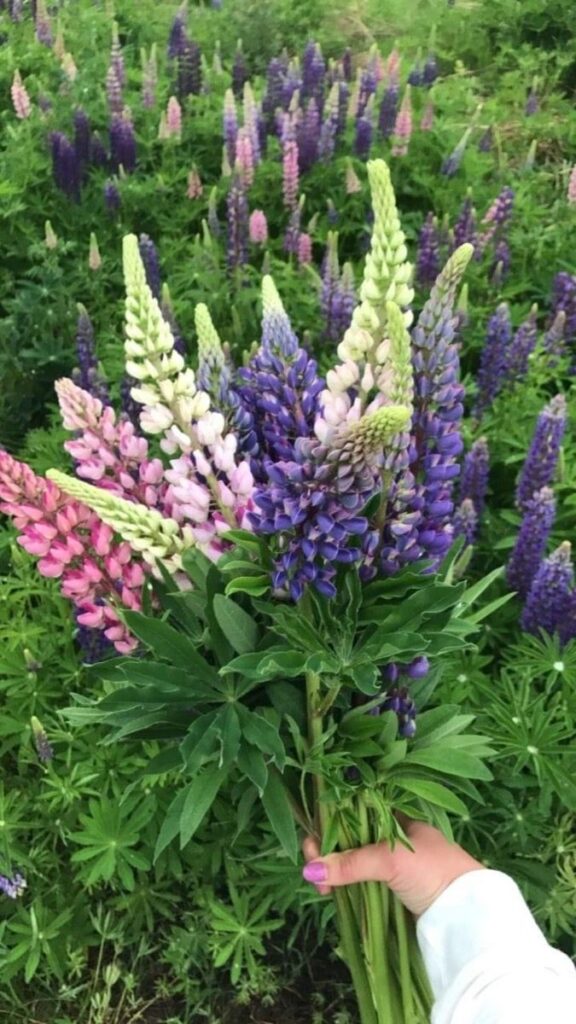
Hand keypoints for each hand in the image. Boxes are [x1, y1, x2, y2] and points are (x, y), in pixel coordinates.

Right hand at [302, 818, 484, 916]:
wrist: (467, 914)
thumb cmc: (434, 871)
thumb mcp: (392, 860)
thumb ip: (352, 863)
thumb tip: (310, 869)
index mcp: (398, 820)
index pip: (356, 813)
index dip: (332, 824)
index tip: (313, 841)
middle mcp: (394, 839)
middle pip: (351, 840)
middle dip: (328, 852)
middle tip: (312, 870)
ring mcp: (395, 867)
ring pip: (355, 864)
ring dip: (334, 872)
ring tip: (322, 887)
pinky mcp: (394, 892)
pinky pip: (362, 884)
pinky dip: (346, 888)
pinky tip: (334, 893)